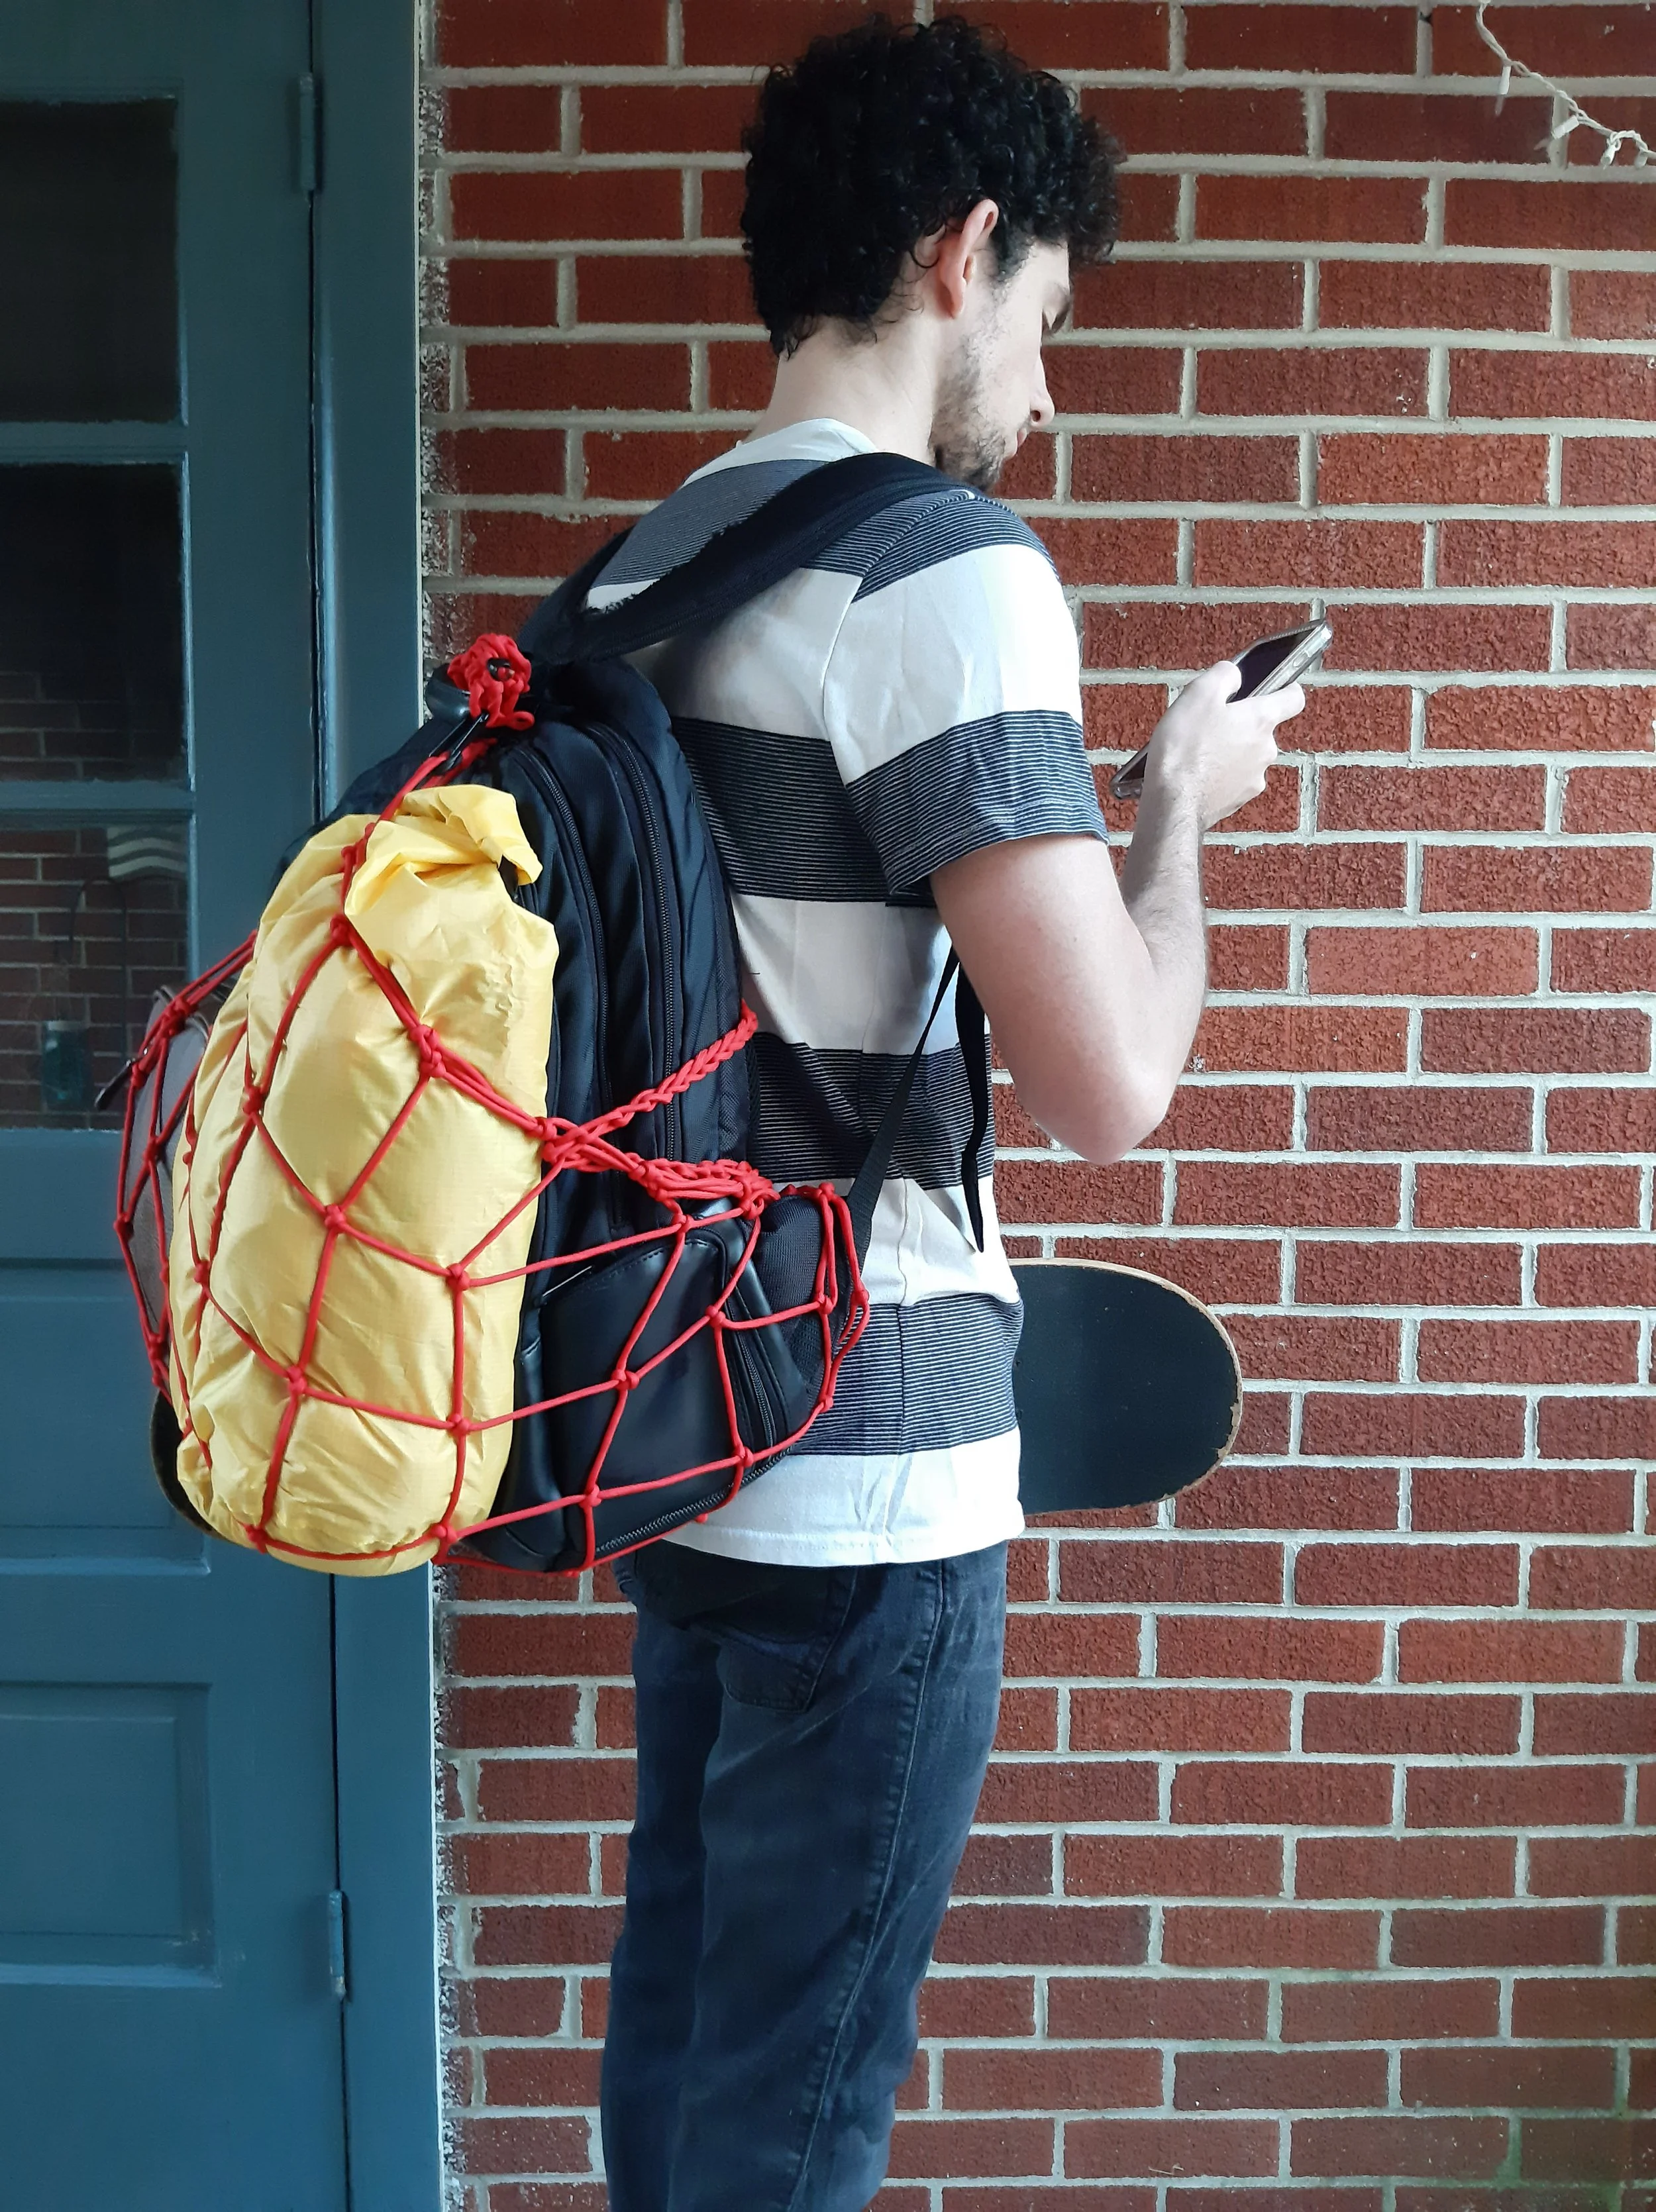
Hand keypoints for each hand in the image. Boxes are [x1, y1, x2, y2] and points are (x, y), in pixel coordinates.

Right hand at [1139, 662, 1304, 829]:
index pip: (1293, 698)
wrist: (1173, 803)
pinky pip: (1234, 778)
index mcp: (1261, 719)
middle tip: (1209, 724)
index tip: (1274, 688)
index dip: (1286, 689)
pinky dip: (1220, 773)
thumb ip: (1224, 675)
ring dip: (1229, 751)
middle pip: (1262, 729)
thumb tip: (1235, 676)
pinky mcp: (1240, 799)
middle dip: (1240, 724)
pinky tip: (1197, 773)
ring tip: (1198, 752)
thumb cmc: (1185, 748)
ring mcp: (1255, 777)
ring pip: (1247, 755)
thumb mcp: (1198, 694)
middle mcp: (1266, 749)